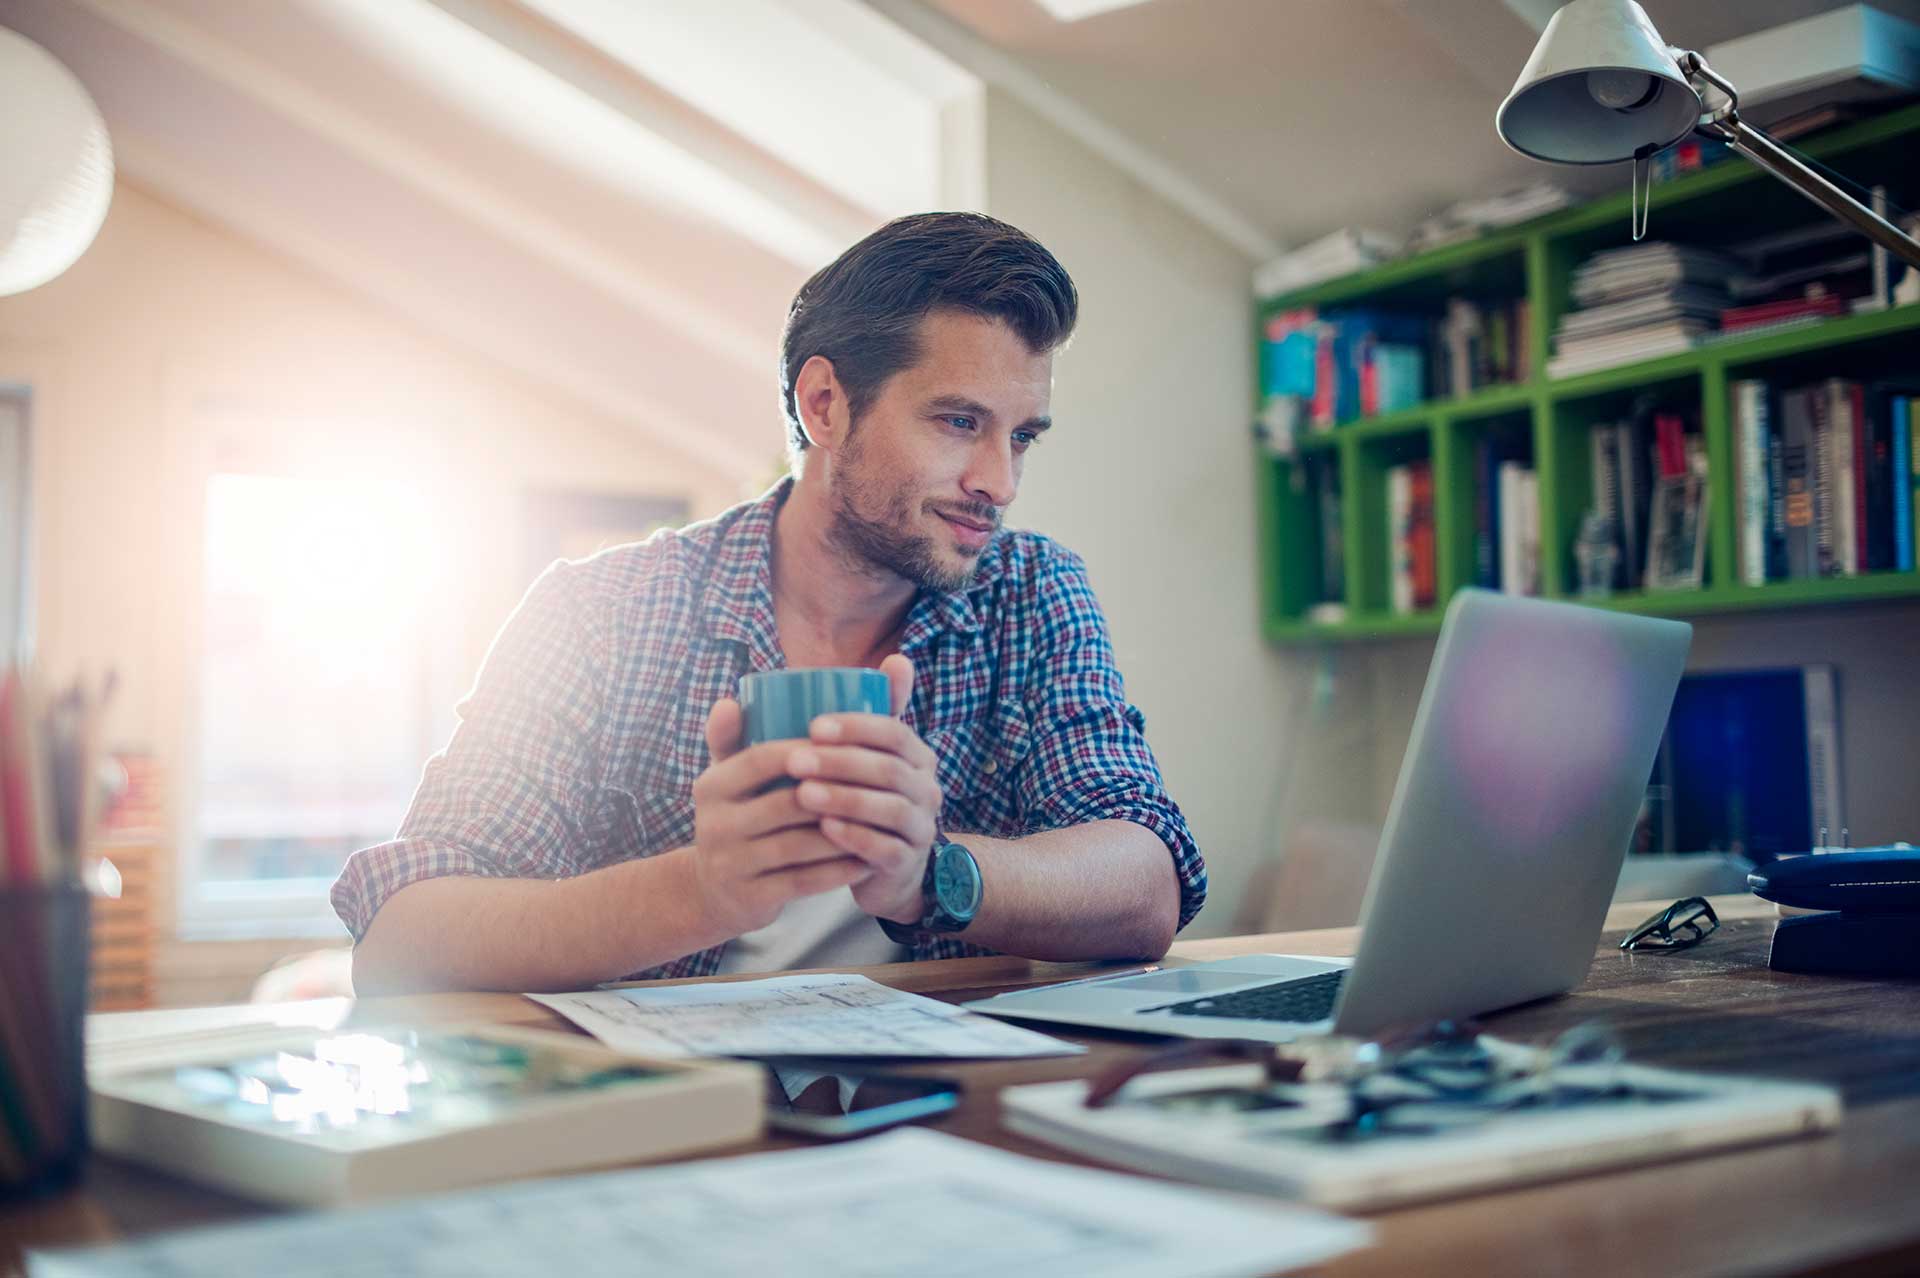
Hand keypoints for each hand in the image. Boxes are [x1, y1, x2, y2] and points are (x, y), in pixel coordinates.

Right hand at [687, 698, 873, 936]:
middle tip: (877, 785)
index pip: (762, 760)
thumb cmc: (735, 819)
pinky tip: (866, 860)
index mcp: (712, 786)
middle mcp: (715, 824)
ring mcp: (732, 864)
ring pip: (800, 845)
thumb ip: (730, 739)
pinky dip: (839, 870)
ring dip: (844, 833)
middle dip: (835, 794)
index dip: (807, 751)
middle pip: (786, 804)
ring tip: (880, 821)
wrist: (712, 890)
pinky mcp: (751, 897)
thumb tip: (733, 701)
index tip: (846, 745)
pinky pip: (804, 881)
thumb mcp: (725, 779)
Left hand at [786, 654, 943, 925]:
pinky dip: (855, 837)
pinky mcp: (908, 862)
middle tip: (796, 761)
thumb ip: (854, 718)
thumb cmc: (858, 800)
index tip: (813, 726)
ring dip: (844, 798)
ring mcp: (921, 826)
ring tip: (802, 795)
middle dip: (840, 762)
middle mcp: (927, 787)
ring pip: (888, 808)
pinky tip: (824, 830)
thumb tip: (874, 663)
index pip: (893, 731)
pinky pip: (885, 848)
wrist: (880, 869)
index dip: (856, 727)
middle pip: (888, 768)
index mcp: (915, 755)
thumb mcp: (857, 759)